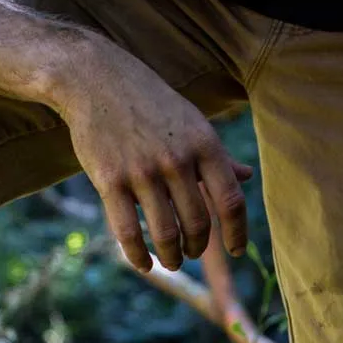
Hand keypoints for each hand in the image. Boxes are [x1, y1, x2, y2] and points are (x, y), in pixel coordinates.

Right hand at [54, 48, 251, 270]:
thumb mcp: (190, 122)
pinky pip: (128, 232)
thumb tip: (247, 176)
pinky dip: (139, 256)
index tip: (236, 251)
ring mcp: (143, 171)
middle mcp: (177, 159)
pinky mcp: (111, 181)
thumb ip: (217, 155)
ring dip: (171, 256)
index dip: (237, 233)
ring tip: (171, 260)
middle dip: (197, 247)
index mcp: (204, 143)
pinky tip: (145, 263)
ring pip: (165, 233)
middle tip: (191, 253)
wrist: (95, 78)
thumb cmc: (148, 102)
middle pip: (198, 223)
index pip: (231, 200)